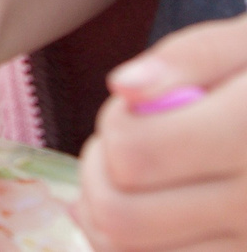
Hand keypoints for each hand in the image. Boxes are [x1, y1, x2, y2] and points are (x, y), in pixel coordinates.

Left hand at [78, 13, 246, 250]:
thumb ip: (188, 57)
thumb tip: (124, 87)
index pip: (134, 154)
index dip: (116, 123)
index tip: (138, 105)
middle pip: (123, 215)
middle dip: (100, 171)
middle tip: (127, 142)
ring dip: (108, 212)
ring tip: (141, 175)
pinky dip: (133, 245)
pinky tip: (149, 208)